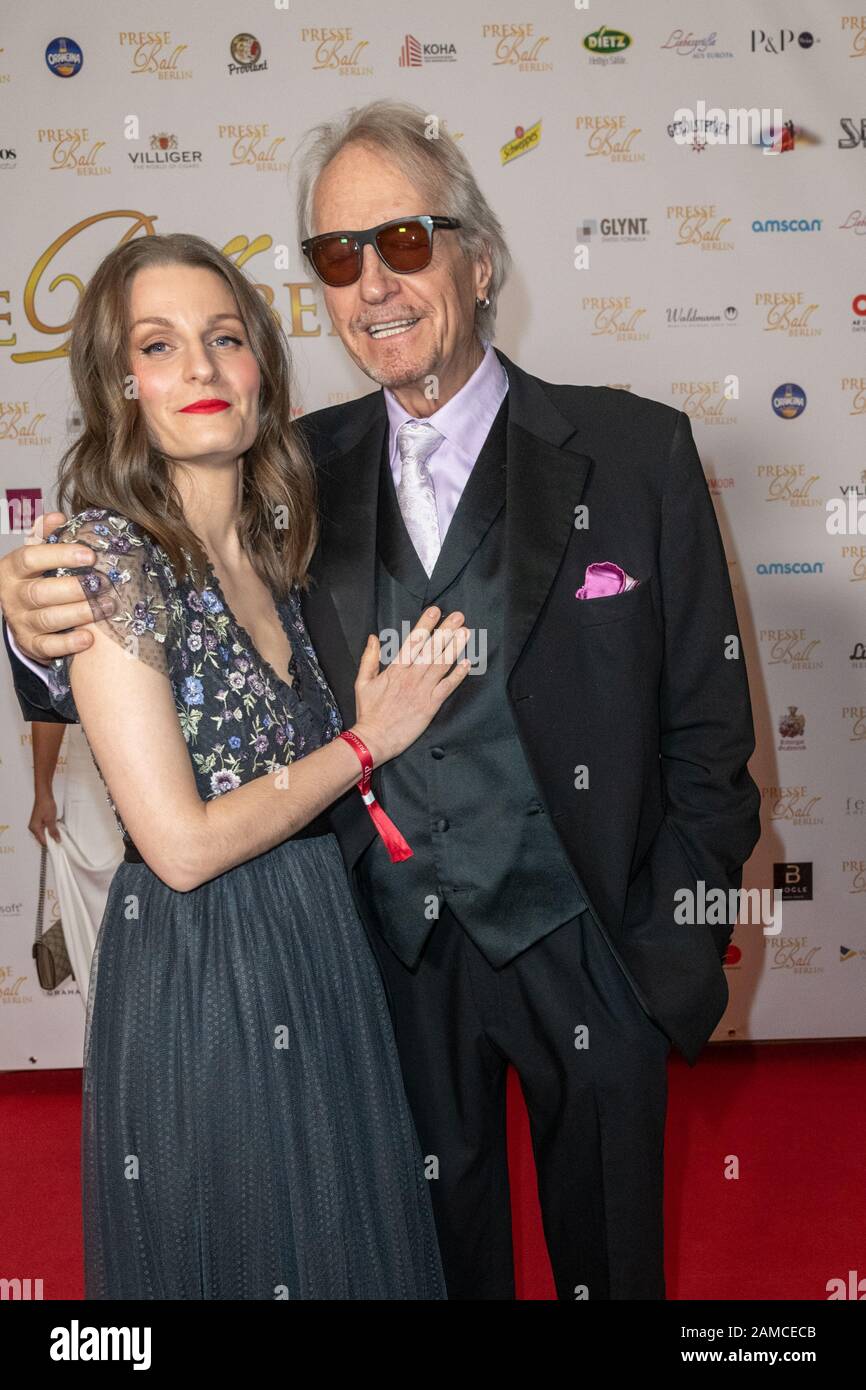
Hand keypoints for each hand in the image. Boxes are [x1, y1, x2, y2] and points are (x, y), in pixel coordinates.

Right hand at [0, 510, 108, 662]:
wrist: (20, 614)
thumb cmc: (35, 578)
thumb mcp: (36, 555)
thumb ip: (45, 535)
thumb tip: (58, 517)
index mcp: (12, 569)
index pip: (30, 558)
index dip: (60, 555)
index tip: (90, 555)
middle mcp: (13, 596)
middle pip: (41, 592)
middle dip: (75, 588)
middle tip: (104, 584)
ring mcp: (21, 621)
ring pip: (48, 619)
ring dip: (80, 613)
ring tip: (106, 607)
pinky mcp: (31, 644)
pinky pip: (48, 647)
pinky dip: (68, 644)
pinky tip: (88, 638)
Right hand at [29, 790, 60, 845]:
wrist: (44, 795)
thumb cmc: (45, 805)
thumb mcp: (51, 820)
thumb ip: (53, 831)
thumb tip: (57, 840)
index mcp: (34, 828)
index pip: (42, 841)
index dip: (51, 843)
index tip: (59, 844)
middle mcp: (33, 827)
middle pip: (43, 838)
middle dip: (52, 838)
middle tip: (60, 836)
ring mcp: (36, 824)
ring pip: (45, 833)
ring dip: (52, 833)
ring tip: (58, 829)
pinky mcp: (39, 821)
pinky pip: (45, 828)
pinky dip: (51, 828)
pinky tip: (55, 825)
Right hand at [351, 606, 470, 764]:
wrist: (374, 739)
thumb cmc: (368, 712)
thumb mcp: (362, 682)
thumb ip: (369, 658)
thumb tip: (373, 637)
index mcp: (395, 669)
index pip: (413, 641)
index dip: (425, 625)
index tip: (436, 611)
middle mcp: (411, 676)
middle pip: (431, 649)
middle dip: (446, 631)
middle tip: (459, 616)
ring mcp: (422, 690)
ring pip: (441, 664)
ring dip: (455, 647)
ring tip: (466, 632)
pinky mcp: (430, 705)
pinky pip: (447, 687)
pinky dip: (457, 675)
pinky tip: (467, 663)